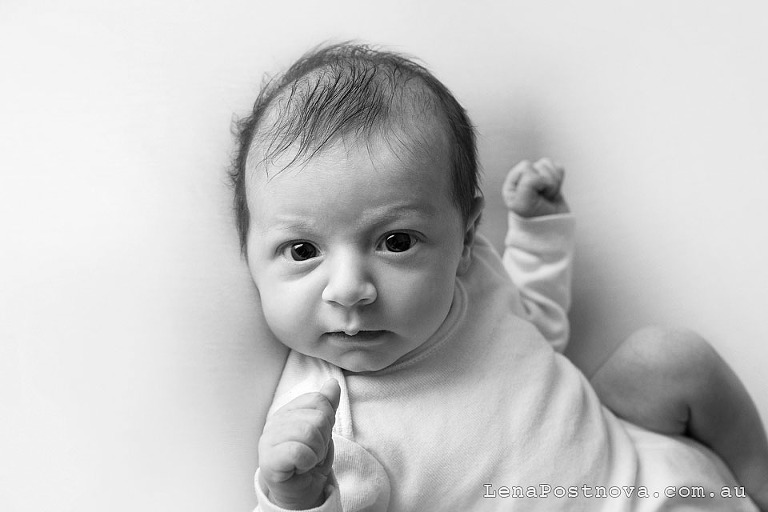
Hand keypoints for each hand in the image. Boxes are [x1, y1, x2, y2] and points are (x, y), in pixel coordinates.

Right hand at [258, 379, 340, 509]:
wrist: (299, 492)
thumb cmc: (308, 460)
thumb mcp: (323, 430)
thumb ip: (327, 406)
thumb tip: (332, 384)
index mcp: (287, 411)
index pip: (318, 400)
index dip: (327, 421)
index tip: (319, 438)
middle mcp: (274, 422)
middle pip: (317, 417)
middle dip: (324, 439)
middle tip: (313, 453)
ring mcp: (268, 440)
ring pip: (309, 432)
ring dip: (317, 452)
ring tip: (308, 460)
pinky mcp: (268, 460)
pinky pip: (299, 451)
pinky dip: (308, 461)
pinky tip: (301, 467)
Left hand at [502, 158, 568, 217]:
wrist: (553, 228)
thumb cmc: (535, 218)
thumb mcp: (524, 202)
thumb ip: (529, 182)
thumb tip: (542, 174)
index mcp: (512, 183)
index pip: (526, 166)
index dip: (534, 180)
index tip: (535, 197)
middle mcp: (522, 179)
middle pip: (538, 165)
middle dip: (545, 182)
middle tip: (543, 198)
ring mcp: (537, 177)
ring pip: (548, 165)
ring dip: (553, 183)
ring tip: (548, 196)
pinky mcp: (550, 178)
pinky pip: (557, 167)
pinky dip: (559, 179)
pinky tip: (554, 191)